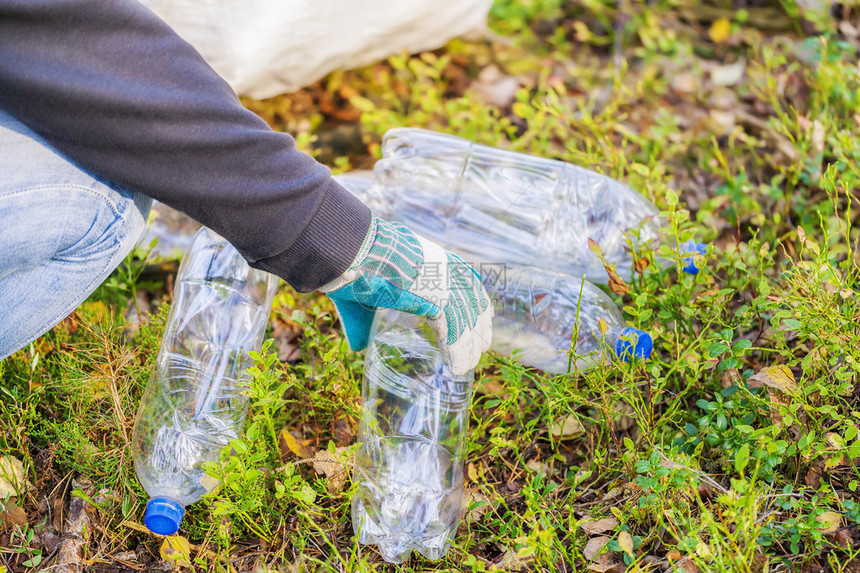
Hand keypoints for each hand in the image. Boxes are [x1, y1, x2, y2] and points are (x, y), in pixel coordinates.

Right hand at [320, 217, 492, 374]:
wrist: (357, 250)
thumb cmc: (356, 267)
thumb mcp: (368, 294)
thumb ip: (366, 322)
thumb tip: (358, 346)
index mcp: (435, 259)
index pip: (468, 281)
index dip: (477, 302)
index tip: (484, 317)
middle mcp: (446, 269)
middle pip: (472, 303)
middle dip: (477, 329)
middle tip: (481, 349)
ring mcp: (444, 283)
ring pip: (464, 321)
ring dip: (466, 348)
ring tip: (466, 368)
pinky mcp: (437, 299)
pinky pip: (453, 331)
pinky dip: (455, 352)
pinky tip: (457, 367)